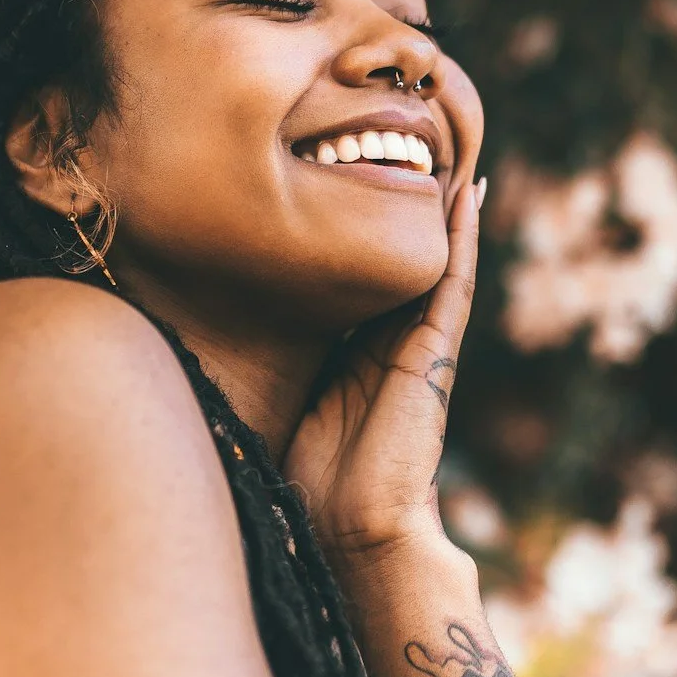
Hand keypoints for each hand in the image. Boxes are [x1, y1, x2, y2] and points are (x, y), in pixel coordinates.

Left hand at [285, 148, 484, 575]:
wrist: (353, 532)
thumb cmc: (308, 486)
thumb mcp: (279, 407)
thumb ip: (266, 371)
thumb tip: (207, 344)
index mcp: (353, 358)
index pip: (356, 280)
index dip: (353, 233)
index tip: (344, 179)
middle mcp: (389, 346)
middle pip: (398, 261)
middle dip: (400, 206)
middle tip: (403, 143)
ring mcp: (418, 348)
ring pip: (432, 262)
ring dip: (440, 209)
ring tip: (444, 151)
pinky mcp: (435, 355)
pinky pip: (453, 285)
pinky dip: (463, 241)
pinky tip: (468, 195)